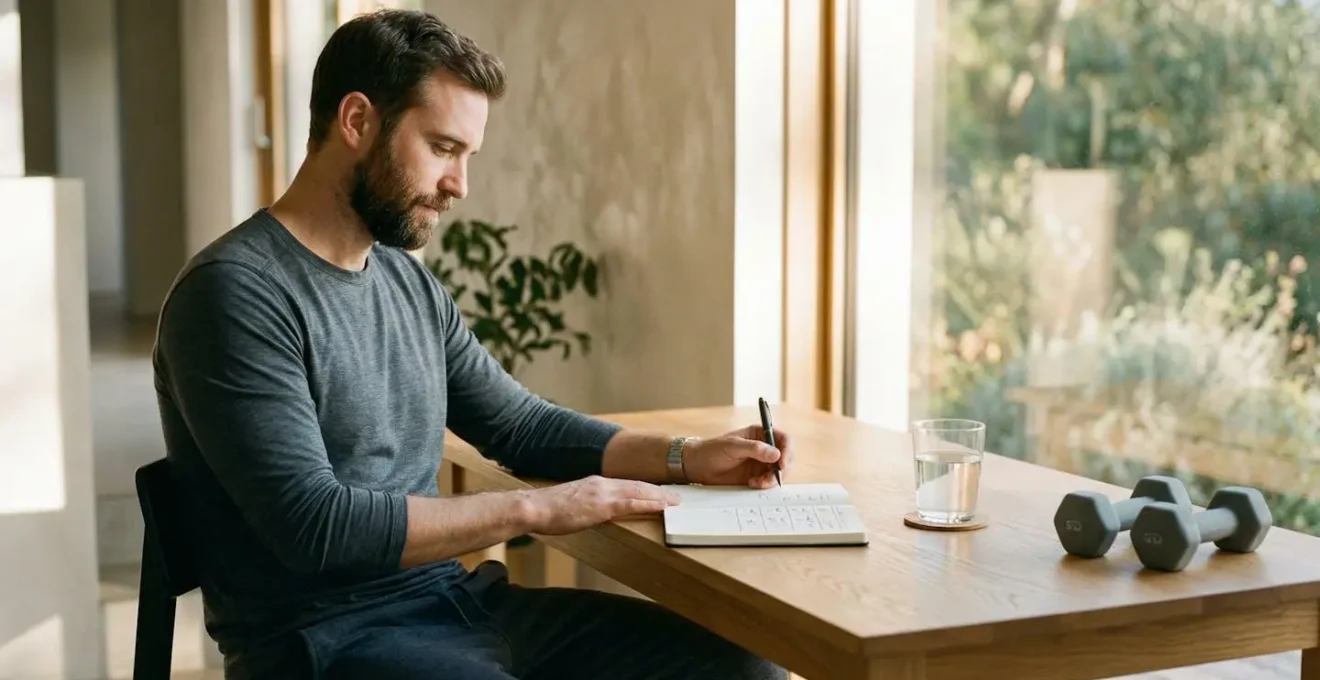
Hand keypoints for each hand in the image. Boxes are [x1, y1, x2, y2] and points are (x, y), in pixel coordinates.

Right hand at [524, 476, 681, 534]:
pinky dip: (649, 503)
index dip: (646, 488)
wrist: (533, 507)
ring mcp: (603, 492)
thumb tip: (595, 512)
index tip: (660, 491)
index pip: (627, 484)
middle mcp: (602, 483)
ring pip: (639, 491)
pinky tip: (662, 506)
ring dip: (660, 496)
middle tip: (678, 495)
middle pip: (638, 485)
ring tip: (676, 500)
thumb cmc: (548, 510)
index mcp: (596, 483)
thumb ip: (588, 505)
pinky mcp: (602, 505)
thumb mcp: (573, 504)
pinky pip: (631, 503)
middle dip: (659, 490)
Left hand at [682, 425, 794, 487]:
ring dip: (773, 479)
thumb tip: (776, 454)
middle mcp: (764, 448)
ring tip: (758, 482)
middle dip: (782, 469)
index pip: (784, 439)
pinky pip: (769, 482)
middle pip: (786, 457)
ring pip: (779, 472)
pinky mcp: (756, 476)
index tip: (781, 463)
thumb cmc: (712, 450)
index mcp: (760, 434)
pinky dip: (765, 485)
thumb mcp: (732, 446)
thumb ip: (754, 449)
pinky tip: (752, 484)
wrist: (698, 467)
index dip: (787, 451)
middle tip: (772, 477)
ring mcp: (761, 463)